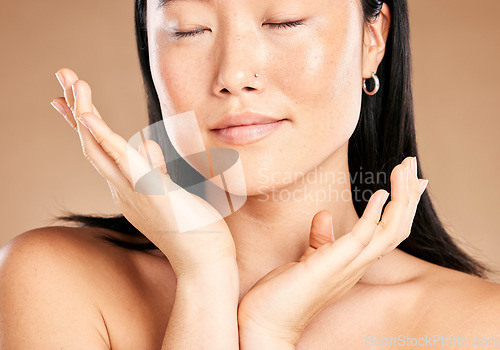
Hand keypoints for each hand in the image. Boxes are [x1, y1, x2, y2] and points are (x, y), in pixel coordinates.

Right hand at [51, 68, 236, 277]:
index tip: (72, 103)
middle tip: (61, 76)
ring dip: (82, 112)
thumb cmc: (194, 230)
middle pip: (90, 144)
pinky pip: (121, 159)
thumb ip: (156, 168)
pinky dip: (101, 136)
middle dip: (74, 109)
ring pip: (97, 147)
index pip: (101, 151)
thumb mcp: (171, 192)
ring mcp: (133, 191)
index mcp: (128, 188)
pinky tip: (86, 116)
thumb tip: (149, 144)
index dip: (83, 125)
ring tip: (71, 81)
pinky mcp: (150, 190)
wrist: (205, 262)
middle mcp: (123, 189)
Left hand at [237, 156, 427, 346]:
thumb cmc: (285, 293)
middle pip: (397, 228)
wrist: (266, 321)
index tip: (409, 180)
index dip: (402, 206)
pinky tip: (380, 193)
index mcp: (353, 262)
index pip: (389, 231)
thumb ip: (320, 238)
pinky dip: (375, 214)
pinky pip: (364, 237)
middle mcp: (357, 265)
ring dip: (401, 198)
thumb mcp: (308, 259)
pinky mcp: (333, 265)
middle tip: (412, 165)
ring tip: (405, 169)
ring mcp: (348, 266)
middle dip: (408, 195)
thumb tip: (324, 215)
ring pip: (390, 230)